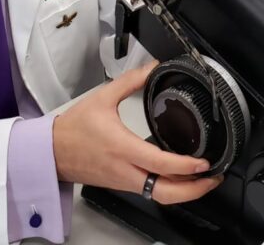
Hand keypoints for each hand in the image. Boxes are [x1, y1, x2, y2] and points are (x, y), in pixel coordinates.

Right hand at [53, 63, 222, 203]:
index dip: (186, 167)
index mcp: (122, 148)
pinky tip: (180, 179)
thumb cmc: (73, 129)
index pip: (160, 164)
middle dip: (194, 190)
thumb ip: (130, 81)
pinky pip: (151, 192)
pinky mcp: (123, 184)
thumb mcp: (102, 97)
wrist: (51, 152)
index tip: (203, 162)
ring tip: (203, 179)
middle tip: (213, 178)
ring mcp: (124, 181)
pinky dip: (170, 190)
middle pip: (165, 193)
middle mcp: (126, 170)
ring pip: (160, 196)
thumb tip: (151, 67)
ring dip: (185, 192)